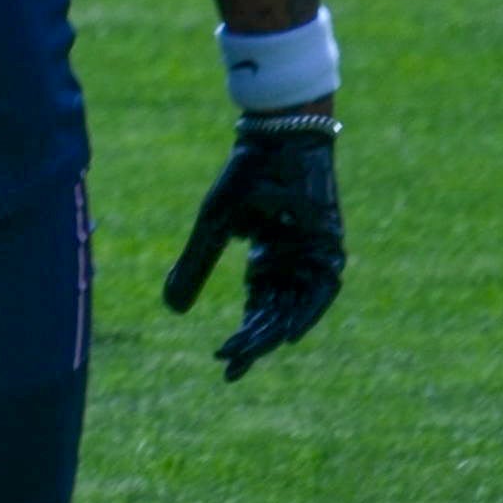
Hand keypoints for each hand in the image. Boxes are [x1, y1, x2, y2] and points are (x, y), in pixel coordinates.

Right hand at [163, 111, 343, 378]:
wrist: (279, 136)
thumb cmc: (247, 176)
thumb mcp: (213, 227)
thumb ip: (195, 267)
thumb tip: (173, 310)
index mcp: (266, 259)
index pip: (256, 310)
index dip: (242, 339)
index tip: (223, 364)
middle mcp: (291, 263)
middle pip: (274, 314)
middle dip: (253, 342)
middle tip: (231, 365)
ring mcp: (312, 256)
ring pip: (295, 307)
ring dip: (273, 331)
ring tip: (251, 353)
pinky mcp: (329, 246)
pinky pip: (322, 288)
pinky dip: (307, 311)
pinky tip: (288, 333)